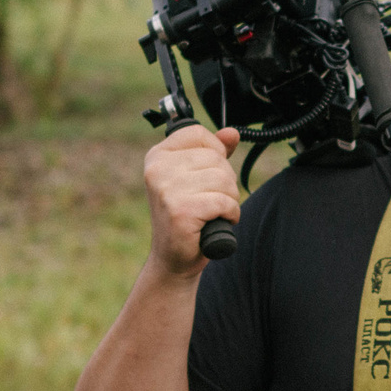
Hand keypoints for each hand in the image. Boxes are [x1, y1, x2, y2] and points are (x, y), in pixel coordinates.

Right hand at [143, 125, 240, 274]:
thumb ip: (214, 152)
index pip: (198, 133)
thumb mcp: (197, 177)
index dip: (215, 151)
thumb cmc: (186, 216)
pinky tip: (217, 221)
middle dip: (225, 181)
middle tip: (210, 200)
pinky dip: (230, 213)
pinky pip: (223, 201)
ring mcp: (167, 190)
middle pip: (215, 157)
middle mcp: (158, 170)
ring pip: (224, 179)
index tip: (208, 172)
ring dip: (229, 198)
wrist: (173, 257)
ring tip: (213, 211)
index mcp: (158, 156)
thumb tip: (232, 133)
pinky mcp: (181, 211)